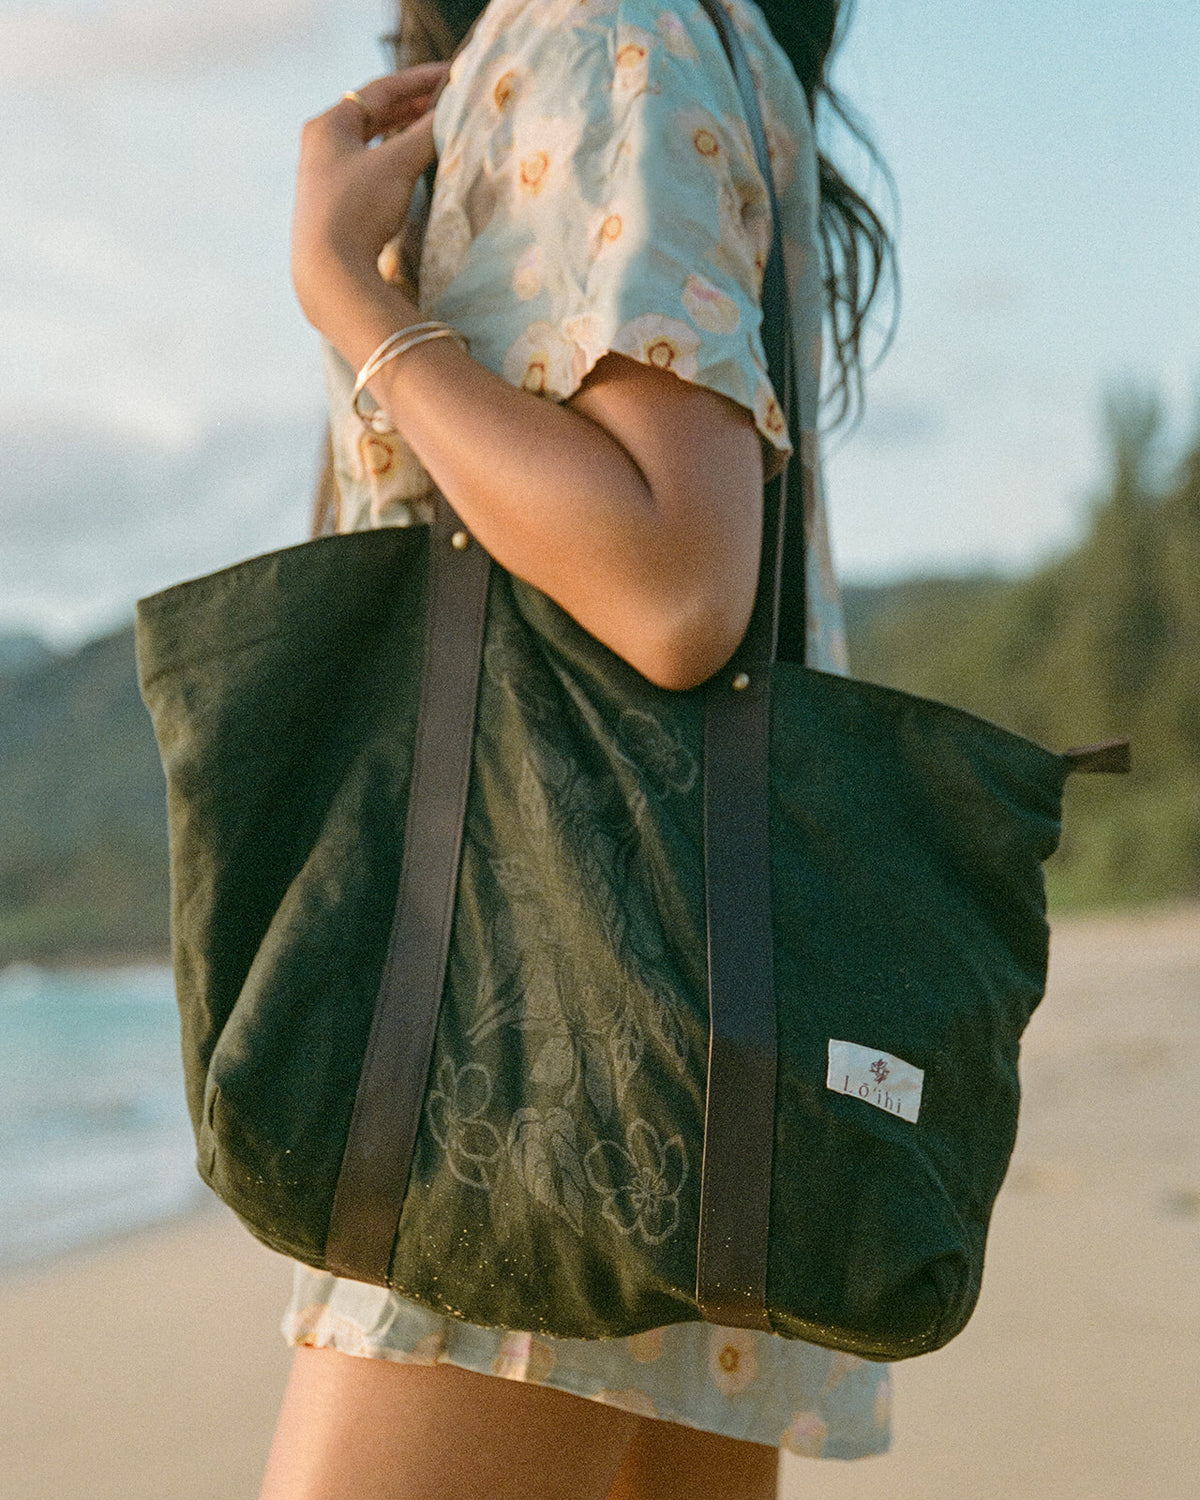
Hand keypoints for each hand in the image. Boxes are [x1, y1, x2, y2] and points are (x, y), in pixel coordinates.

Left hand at [291, 63, 449, 335]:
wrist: (330, 274)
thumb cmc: (359, 208)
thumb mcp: (398, 165)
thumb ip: (426, 134)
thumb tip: (451, 113)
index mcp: (328, 125)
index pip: (379, 91)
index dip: (418, 81)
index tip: (450, 75)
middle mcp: (320, 146)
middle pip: (371, 117)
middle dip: (409, 109)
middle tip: (445, 105)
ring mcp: (323, 179)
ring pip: (369, 146)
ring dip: (400, 137)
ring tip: (431, 133)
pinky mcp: (330, 210)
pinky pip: (367, 173)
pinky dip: (391, 164)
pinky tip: (408, 173)